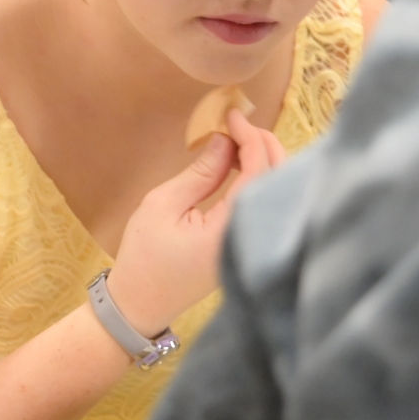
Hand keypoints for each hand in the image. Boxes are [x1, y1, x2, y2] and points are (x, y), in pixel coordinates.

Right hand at [104, 108, 285, 332]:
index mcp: (231, 228)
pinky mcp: (246, 247)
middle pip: (278, 181)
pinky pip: (265, 206)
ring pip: (275, 193)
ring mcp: (252, 244)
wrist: (140, 305)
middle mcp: (252, 237)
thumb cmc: (145, 257)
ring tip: (237, 141)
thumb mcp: (164, 205)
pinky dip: (260, 181)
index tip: (233, 114)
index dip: (250, 137)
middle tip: (239, 124)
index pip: (259, 171)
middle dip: (265, 145)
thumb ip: (200, 171)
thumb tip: (225, 140)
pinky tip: (241, 168)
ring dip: (264, 162)